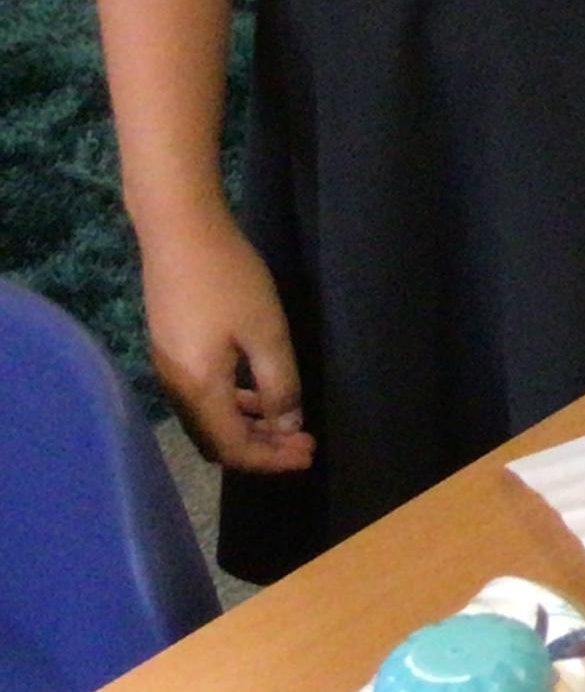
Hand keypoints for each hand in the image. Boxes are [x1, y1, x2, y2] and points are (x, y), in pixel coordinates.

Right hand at [138, 203, 313, 472]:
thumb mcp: (266, 331)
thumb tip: (286, 425)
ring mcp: (170, 369)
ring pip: (209, 419)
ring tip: (287, 424)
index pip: (233, 447)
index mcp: (198, 390)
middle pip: (216, 440)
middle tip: (301, 444)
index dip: (270, 459)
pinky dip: (232, 404)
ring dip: (248, 426)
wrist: (179, 233)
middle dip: (260, 449)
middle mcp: (176, 389)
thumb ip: (279, 383)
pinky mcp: (172, 350)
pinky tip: (257, 392)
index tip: (307, 455)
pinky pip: (203, 396)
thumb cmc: (229, 280)